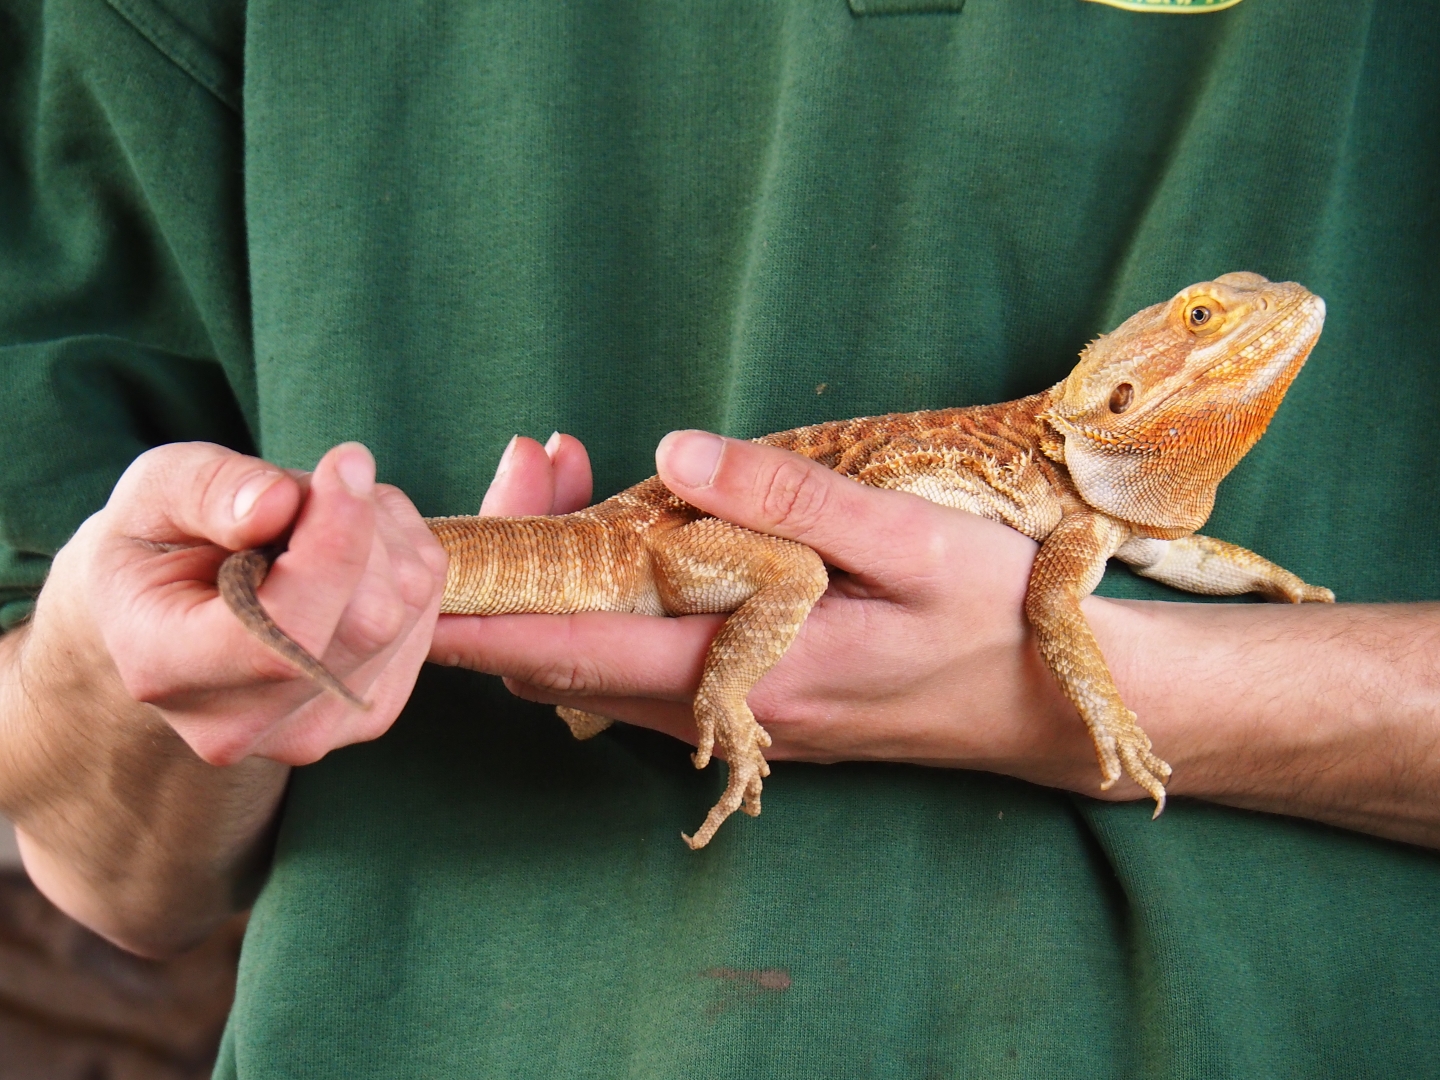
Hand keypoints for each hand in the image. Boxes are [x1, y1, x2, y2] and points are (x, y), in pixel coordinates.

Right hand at [49, 441, 448, 764]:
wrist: (168, 610)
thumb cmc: (157, 542)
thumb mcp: (154, 490)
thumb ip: (209, 489)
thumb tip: (279, 504)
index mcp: (165, 667)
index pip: (284, 631)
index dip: (334, 543)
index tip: (345, 463)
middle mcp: (240, 723)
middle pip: (368, 619)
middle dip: (364, 527)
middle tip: (315, 486)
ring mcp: (310, 732)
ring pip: (406, 611)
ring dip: (387, 537)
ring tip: (320, 517)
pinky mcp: (366, 715)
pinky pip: (425, 618)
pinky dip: (404, 562)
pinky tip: (350, 550)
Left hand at [431, 430, 1439, 844]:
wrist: (1047, 712)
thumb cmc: (992, 619)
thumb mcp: (912, 542)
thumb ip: (792, 497)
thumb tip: (673, 452)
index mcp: (751, 664)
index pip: (577, 641)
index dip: (482, 611)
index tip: (406, 576)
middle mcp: (721, 705)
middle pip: (568, 653)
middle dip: (514, 572)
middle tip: (519, 466)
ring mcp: (731, 712)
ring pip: (599, 662)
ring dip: (559, 581)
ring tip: (562, 475)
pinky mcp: (750, 701)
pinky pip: (643, 661)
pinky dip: (609, 599)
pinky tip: (626, 536)